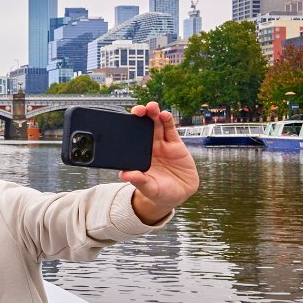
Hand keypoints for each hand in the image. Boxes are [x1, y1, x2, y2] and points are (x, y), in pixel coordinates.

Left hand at [120, 101, 199, 223]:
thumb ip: (139, 181)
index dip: (127, 129)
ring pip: (156, 125)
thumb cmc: (160, 192)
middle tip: (138, 110)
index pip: (130, 138)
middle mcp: (148, 147)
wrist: (179, 195)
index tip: (123, 122)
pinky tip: (164, 114)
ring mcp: (161, 144)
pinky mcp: (175, 144)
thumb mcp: (149, 189)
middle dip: (140, 116)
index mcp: (138, 156)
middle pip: (143, 127)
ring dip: (154, 115)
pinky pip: (170, 130)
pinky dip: (167, 121)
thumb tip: (125, 175)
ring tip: (151, 107)